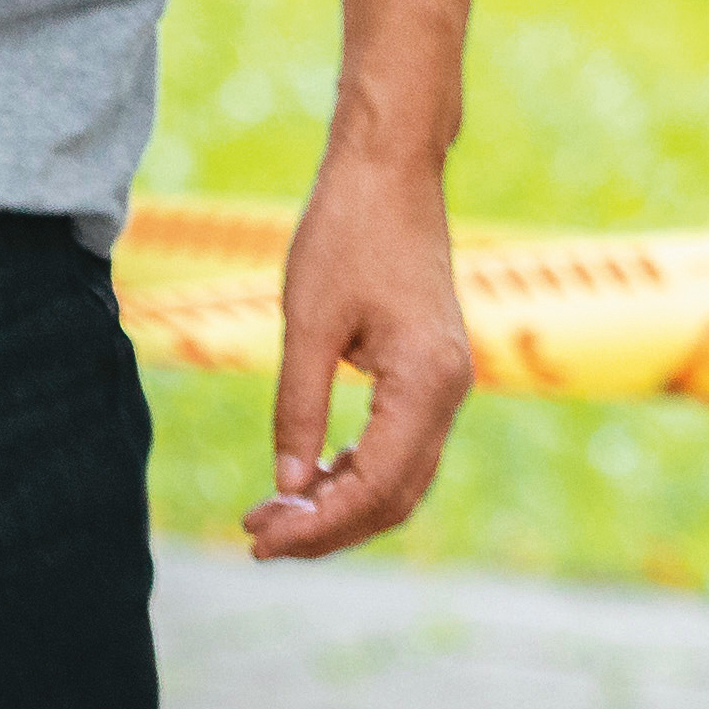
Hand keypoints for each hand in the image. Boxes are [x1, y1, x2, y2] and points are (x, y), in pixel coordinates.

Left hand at [244, 146, 472, 560]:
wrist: (391, 169)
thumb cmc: (346, 231)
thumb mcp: (308, 321)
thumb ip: (298, 408)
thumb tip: (287, 489)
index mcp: (426, 383)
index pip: (374, 487)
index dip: (317, 525)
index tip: (261, 539)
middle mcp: (450, 392)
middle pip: (394, 497)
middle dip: (328, 528)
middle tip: (258, 538)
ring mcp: (447, 383)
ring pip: (401, 478)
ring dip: (341, 504)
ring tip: (274, 514)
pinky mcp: (433, 371)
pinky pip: (402, 445)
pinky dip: (357, 471)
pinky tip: (311, 477)